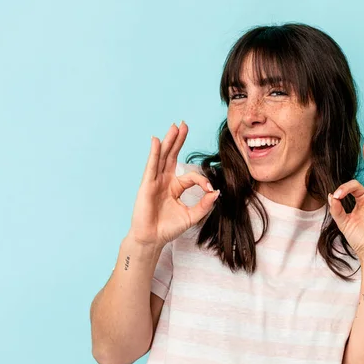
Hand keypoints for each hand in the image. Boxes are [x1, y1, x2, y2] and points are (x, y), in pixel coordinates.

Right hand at [128, 121, 219, 247]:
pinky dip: (154, 153)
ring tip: (174, 126)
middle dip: (178, 140)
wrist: (153, 239)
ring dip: (169, 141)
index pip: (191, 176)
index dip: (202, 180)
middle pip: (172, 156)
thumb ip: (205, 204)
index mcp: (175, 187)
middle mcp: (165, 181)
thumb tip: (216, 192)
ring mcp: (155, 181)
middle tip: (184, 124)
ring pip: (163, 157)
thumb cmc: (168, 228)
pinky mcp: (147, 185)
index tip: (209, 189)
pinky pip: (151, 166)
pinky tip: (156, 140)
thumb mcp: (192, 216)